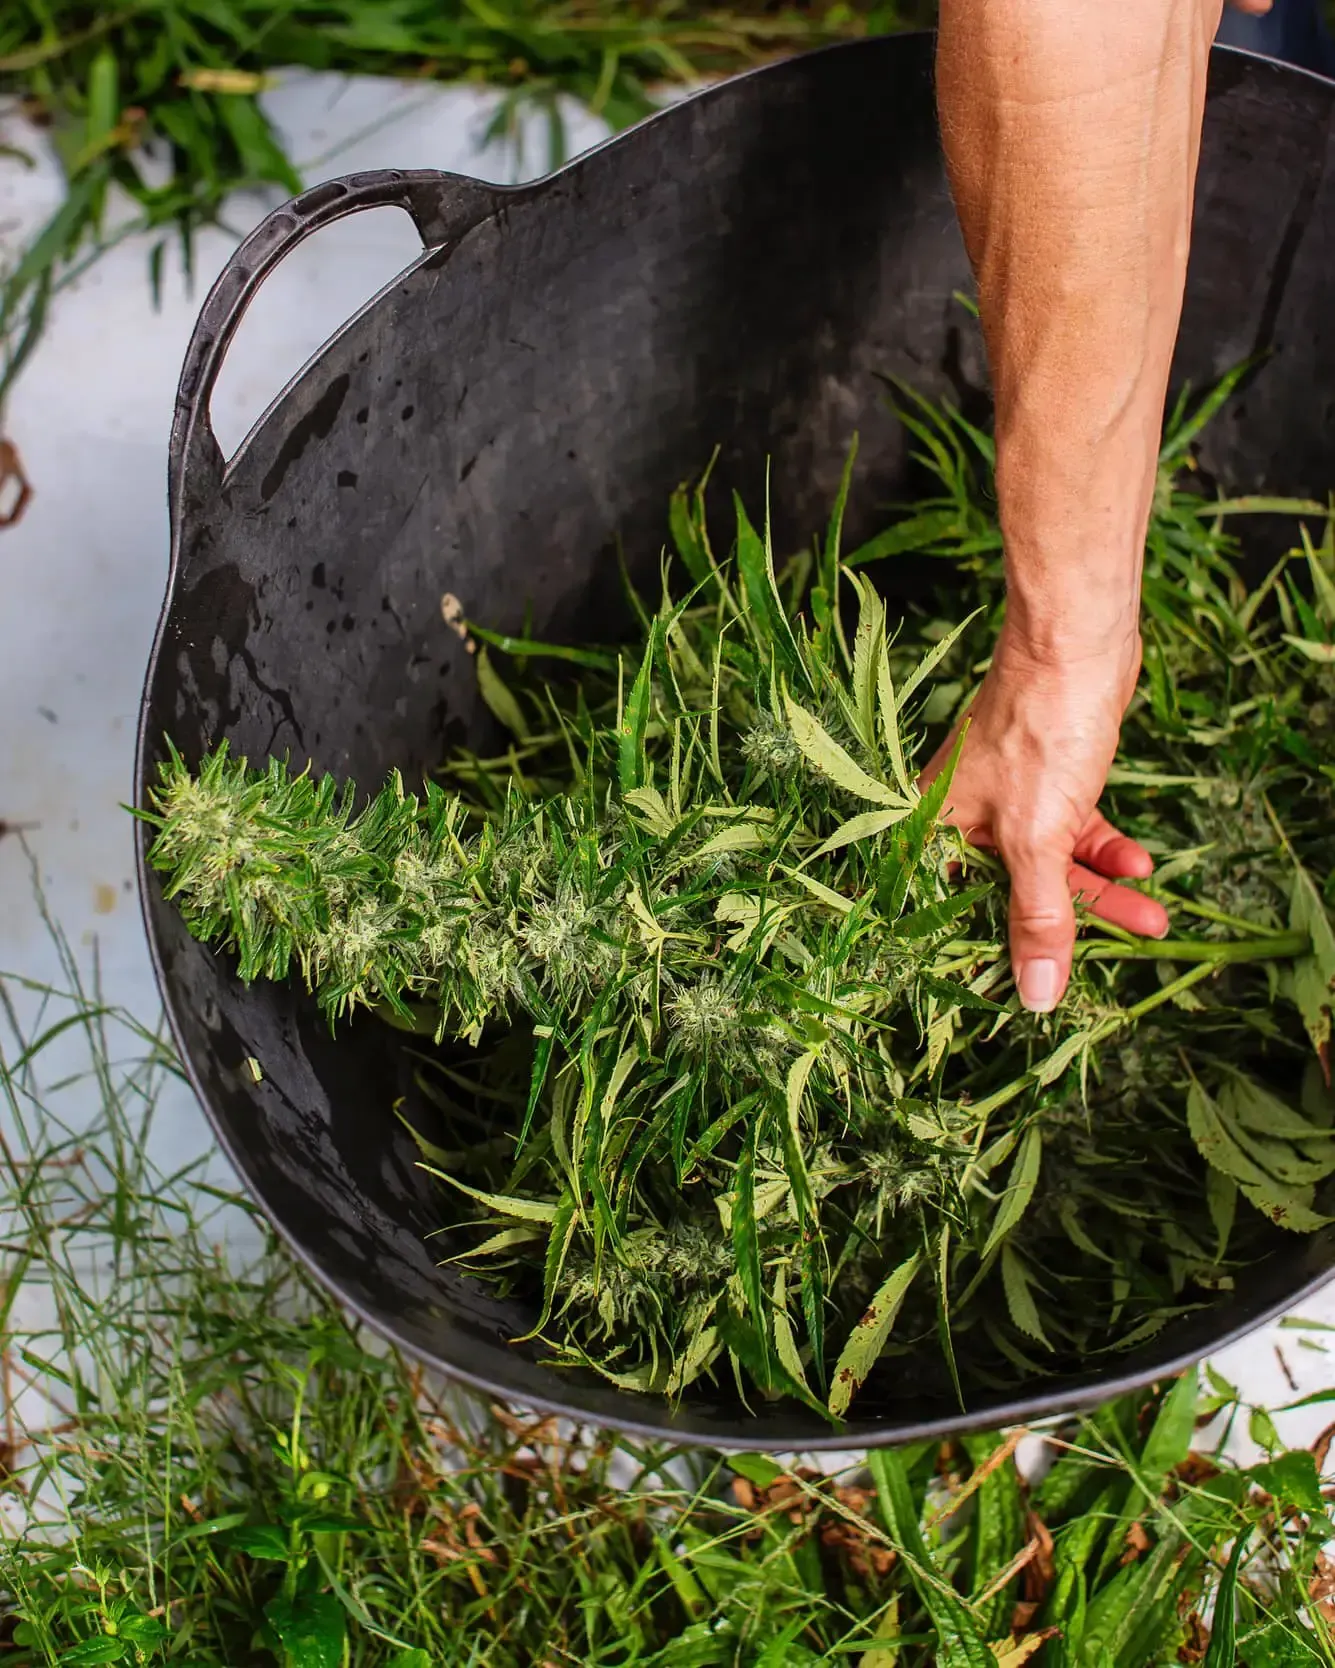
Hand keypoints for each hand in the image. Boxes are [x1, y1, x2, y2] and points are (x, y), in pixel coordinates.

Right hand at [921, 623, 1169, 1013]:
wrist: (1076, 642)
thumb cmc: (1037, 730)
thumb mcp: (1038, 836)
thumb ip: (1038, 917)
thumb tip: (1036, 995)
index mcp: (934, 831)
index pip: (955, 913)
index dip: (997, 954)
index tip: (1040, 992)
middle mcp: (963, 819)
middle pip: (1011, 894)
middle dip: (1075, 922)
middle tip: (1130, 944)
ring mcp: (1006, 800)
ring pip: (1052, 866)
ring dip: (1103, 891)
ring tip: (1153, 915)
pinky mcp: (1047, 781)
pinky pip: (1073, 835)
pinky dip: (1106, 852)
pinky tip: (1140, 864)